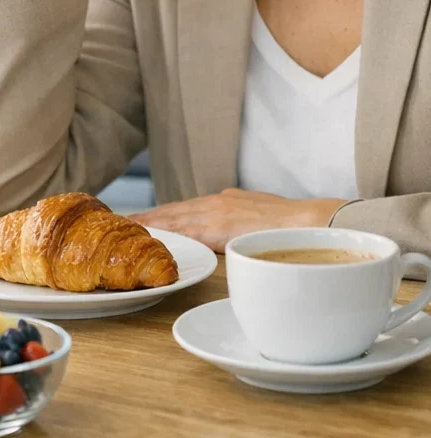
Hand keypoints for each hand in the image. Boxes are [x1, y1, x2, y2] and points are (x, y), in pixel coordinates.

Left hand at [128, 188, 349, 252]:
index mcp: (228, 201)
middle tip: (123, 222)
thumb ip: (247, 225)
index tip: (144, 219)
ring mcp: (216, 213)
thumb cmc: (298, 227)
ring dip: (150, 222)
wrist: (315, 222)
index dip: (165, 214)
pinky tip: (148, 235)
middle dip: (150, 217)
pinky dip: (164, 231)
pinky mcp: (218, 226)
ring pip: (174, 217)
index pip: (188, 208)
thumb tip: (239, 237)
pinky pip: (184, 229)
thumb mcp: (266, 219)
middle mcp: (217, 203)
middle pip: (174, 210)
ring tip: (127, 227)